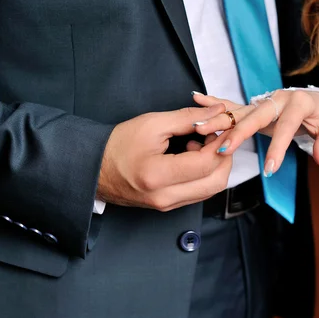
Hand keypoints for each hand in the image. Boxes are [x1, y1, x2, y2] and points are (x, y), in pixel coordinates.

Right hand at [97, 104, 232, 210]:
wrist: (94, 168)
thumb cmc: (118, 144)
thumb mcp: (153, 124)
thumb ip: (189, 118)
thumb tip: (218, 111)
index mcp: (158, 176)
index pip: (205, 163)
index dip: (219, 143)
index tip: (220, 127)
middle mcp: (165, 197)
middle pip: (215, 182)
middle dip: (224, 157)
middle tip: (217, 136)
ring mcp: (167, 205)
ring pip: (210, 190)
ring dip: (215, 166)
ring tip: (200, 144)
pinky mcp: (168, 206)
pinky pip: (198, 192)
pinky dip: (204, 174)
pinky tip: (192, 156)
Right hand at [192, 90, 318, 172]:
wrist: (315, 98)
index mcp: (298, 102)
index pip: (286, 127)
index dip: (278, 148)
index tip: (270, 169)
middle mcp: (277, 99)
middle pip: (255, 116)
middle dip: (239, 133)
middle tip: (225, 149)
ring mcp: (263, 101)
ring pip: (239, 111)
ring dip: (219, 120)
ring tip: (199, 128)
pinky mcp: (254, 106)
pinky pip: (233, 105)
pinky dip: (215, 103)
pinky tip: (198, 99)